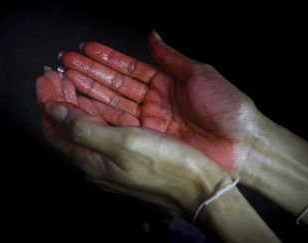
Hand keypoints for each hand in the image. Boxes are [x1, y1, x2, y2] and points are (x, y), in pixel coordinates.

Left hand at [35, 70, 231, 215]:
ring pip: (85, 125)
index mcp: (90, 160)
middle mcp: (97, 161)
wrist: (199, 188)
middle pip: (67, 126)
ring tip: (73, 78)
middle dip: (58, 98)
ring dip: (76, 101)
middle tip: (55, 73)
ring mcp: (113, 158)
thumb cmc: (166, 166)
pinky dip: (96, 109)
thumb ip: (83, 127)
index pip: (54, 128)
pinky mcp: (129, 154)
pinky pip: (103, 128)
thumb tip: (53, 110)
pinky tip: (100, 99)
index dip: (46, 101)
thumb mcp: (122, 144)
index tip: (45, 76)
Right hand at [59, 30, 262, 177]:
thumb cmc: (227, 106)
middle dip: (90, 75)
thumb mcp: (198, 74)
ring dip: (89, 94)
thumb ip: (170, 57)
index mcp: (166, 83)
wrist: (243, 143)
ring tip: (65, 81)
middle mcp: (154, 102)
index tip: (84, 48)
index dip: (106, 59)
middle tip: (64, 64)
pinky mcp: (150, 141)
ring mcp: (150, 123)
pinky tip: (81, 106)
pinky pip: (121, 127)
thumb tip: (152, 34)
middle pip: (116, 87)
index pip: (129, 69)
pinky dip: (100, 117)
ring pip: (113, 106)